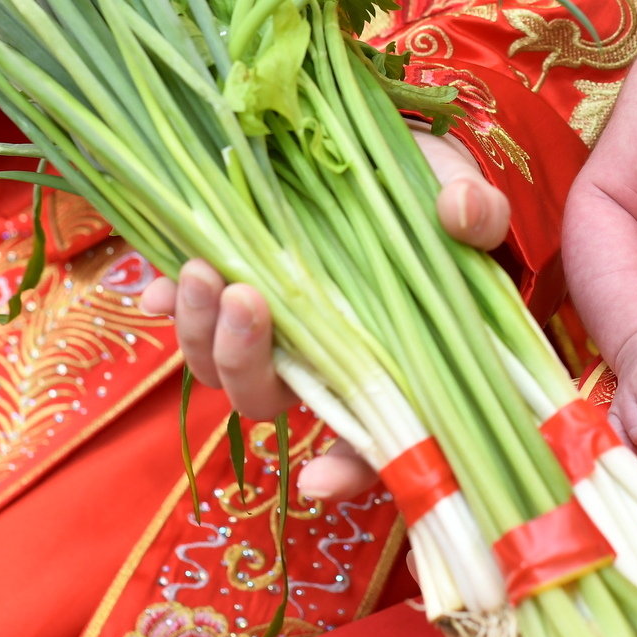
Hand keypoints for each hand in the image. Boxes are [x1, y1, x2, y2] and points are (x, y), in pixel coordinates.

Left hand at [134, 129, 509, 499]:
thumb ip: (477, 213)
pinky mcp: (230, 282)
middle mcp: (317, 359)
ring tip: (203, 271)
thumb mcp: (465, 202)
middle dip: (244, 361)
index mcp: (386, 362)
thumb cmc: (431, 199)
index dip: (347, 469)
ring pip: (217, 365)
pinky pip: (184, 314)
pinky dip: (167, 304)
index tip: (316, 478)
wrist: (382, 157)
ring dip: (199, 332)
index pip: (373, 439)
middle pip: (266, 399)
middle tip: (247, 298)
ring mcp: (268, 327)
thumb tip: (460, 212)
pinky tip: (159, 282)